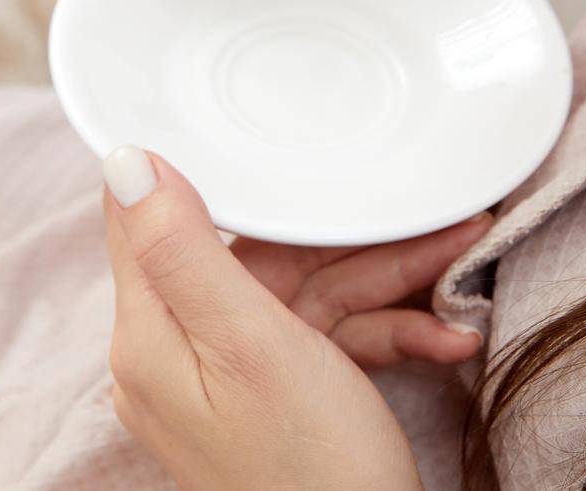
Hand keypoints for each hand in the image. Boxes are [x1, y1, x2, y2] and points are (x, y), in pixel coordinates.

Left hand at [101, 146, 491, 490]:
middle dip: (354, 237)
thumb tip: (123, 159)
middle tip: (432, 215)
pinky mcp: (281, 400)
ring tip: (462, 259)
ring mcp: (234, 380)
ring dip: (392, 280)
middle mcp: (182, 354)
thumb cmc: (309, 475)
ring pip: (311, 294)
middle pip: (263, 257)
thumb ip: (184, 250)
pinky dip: (389, 332)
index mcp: (153, 336)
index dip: (212, 172)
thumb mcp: (249, 345)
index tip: (260, 129)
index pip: (160, 220)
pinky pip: (332, 340)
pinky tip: (448, 337)